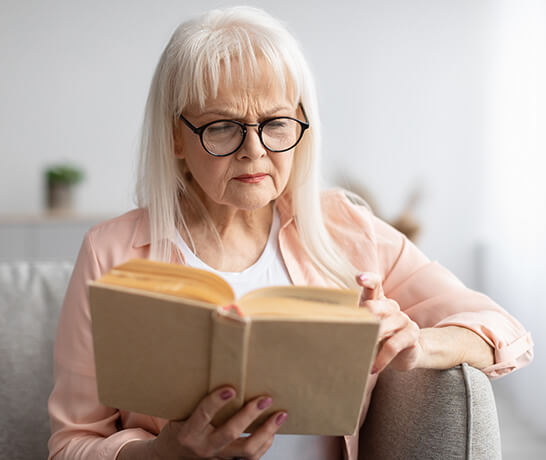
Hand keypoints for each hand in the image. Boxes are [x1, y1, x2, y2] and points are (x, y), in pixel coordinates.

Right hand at [149, 387, 286, 459]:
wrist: (172, 457)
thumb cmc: (180, 429)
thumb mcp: (181, 414)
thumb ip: (198, 400)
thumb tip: (222, 370)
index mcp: (189, 432)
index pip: (203, 415)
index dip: (216, 402)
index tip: (231, 389)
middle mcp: (204, 447)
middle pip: (230, 433)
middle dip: (250, 415)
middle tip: (265, 399)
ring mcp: (217, 458)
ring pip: (246, 450)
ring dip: (266, 432)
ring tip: (279, 415)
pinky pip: (250, 458)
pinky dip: (264, 444)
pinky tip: (272, 431)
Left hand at [356, 272, 423, 373]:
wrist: (407, 353)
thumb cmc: (380, 337)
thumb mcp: (366, 328)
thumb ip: (354, 322)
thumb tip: (327, 325)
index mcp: (379, 301)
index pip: (375, 284)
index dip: (368, 279)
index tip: (359, 279)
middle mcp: (391, 307)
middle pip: (374, 306)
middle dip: (361, 320)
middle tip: (348, 333)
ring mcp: (403, 319)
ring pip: (382, 327)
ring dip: (369, 342)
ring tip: (358, 356)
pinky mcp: (412, 334)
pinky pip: (393, 345)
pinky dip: (381, 358)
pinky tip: (373, 368)